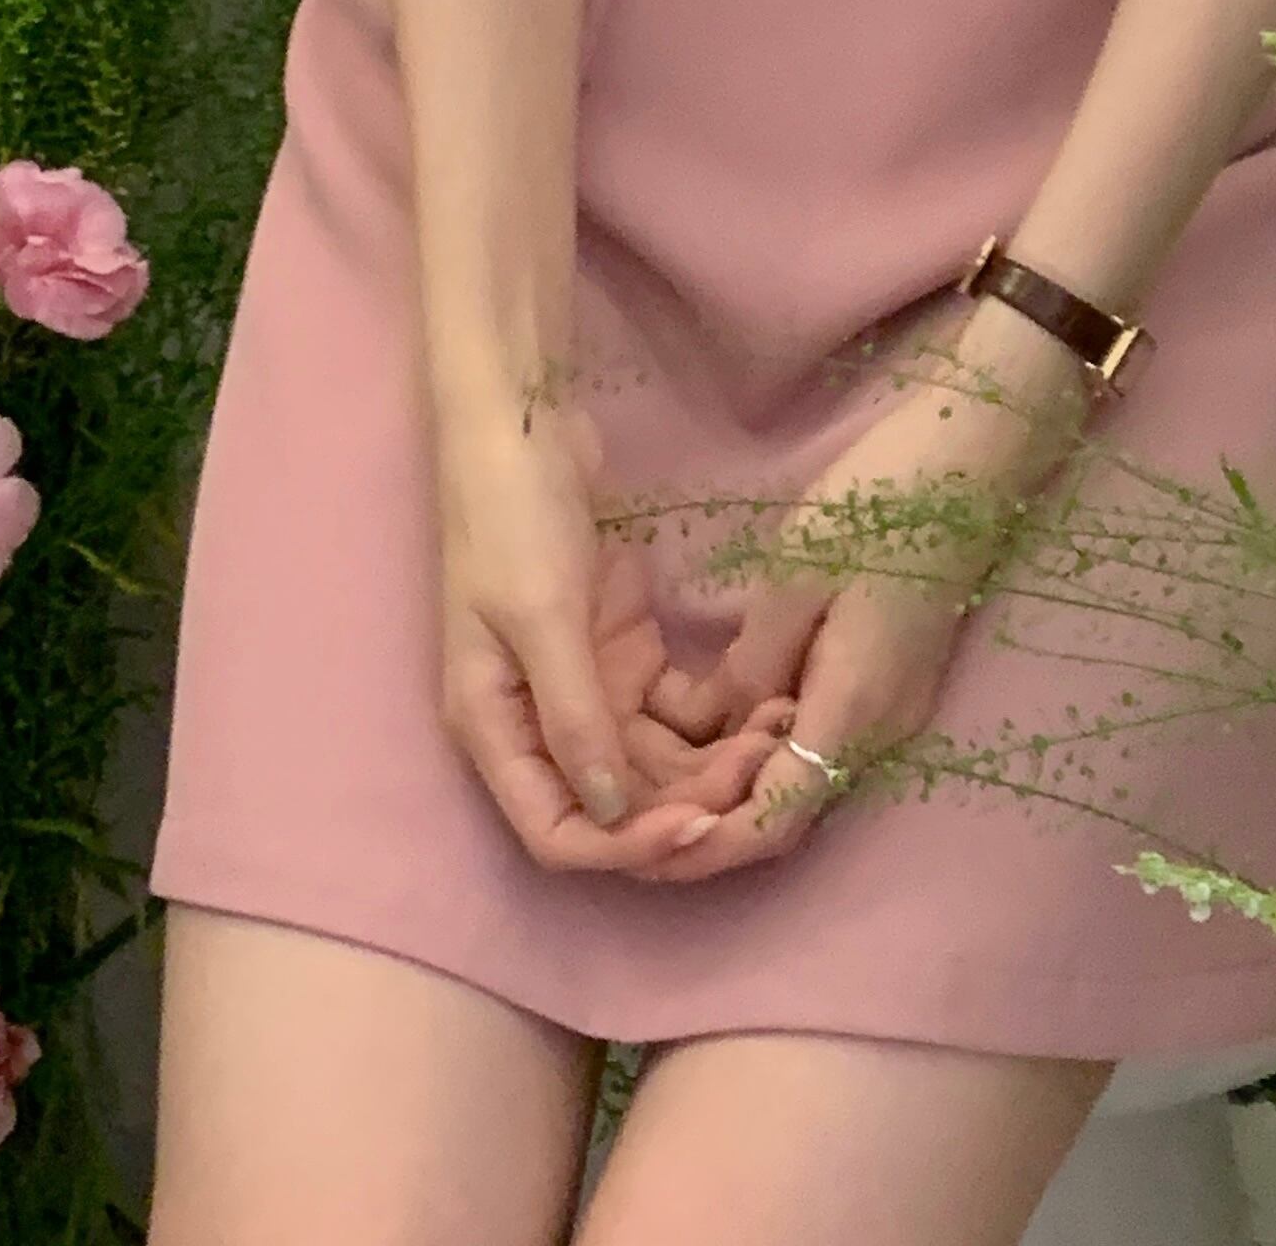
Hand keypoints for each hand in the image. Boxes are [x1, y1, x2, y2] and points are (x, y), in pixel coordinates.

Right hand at [433, 386, 792, 870]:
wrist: (523, 428)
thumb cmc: (510, 518)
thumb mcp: (539, 614)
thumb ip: (573, 716)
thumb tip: (610, 815)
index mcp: (496, 729)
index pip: (558, 832)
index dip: (625, 848)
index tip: (699, 827)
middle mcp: (539, 723)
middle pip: (617, 804)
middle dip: (686, 803)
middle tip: (766, 772)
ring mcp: (585, 688)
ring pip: (653, 761)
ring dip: (709, 765)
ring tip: (779, 736)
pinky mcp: (622, 652)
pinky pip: (672, 712)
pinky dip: (713, 721)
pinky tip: (764, 708)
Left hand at [630, 302, 1094, 880]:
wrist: (977, 454)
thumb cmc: (884, 505)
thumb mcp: (796, 577)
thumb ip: (750, 665)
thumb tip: (715, 726)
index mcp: (854, 712)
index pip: (773, 823)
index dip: (703, 847)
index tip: (633, 842)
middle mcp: (879, 730)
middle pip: (783, 806)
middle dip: (703, 810)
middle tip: (623, 790)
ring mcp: (892, 704)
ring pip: (798, 770)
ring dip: (728, 772)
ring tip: (651, 749)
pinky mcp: (891, 676)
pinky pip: (816, 732)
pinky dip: (759, 736)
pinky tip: (708, 706)